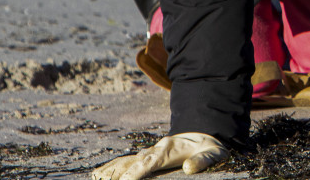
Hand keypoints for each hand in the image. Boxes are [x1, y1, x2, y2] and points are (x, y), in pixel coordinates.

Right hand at [92, 132, 227, 179]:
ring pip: (126, 160)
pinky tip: (99, 173)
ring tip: (96, 177)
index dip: (137, 172)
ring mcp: (150, 151)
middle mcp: (156, 149)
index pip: (150, 162)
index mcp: (170, 149)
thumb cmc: (209, 148)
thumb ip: (203, 161)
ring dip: (111, 169)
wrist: (205, 134)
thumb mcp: (213, 154)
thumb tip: (189, 168)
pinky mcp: (147, 155)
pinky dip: (113, 167)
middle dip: (118, 173)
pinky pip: (127, 161)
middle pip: (133, 161)